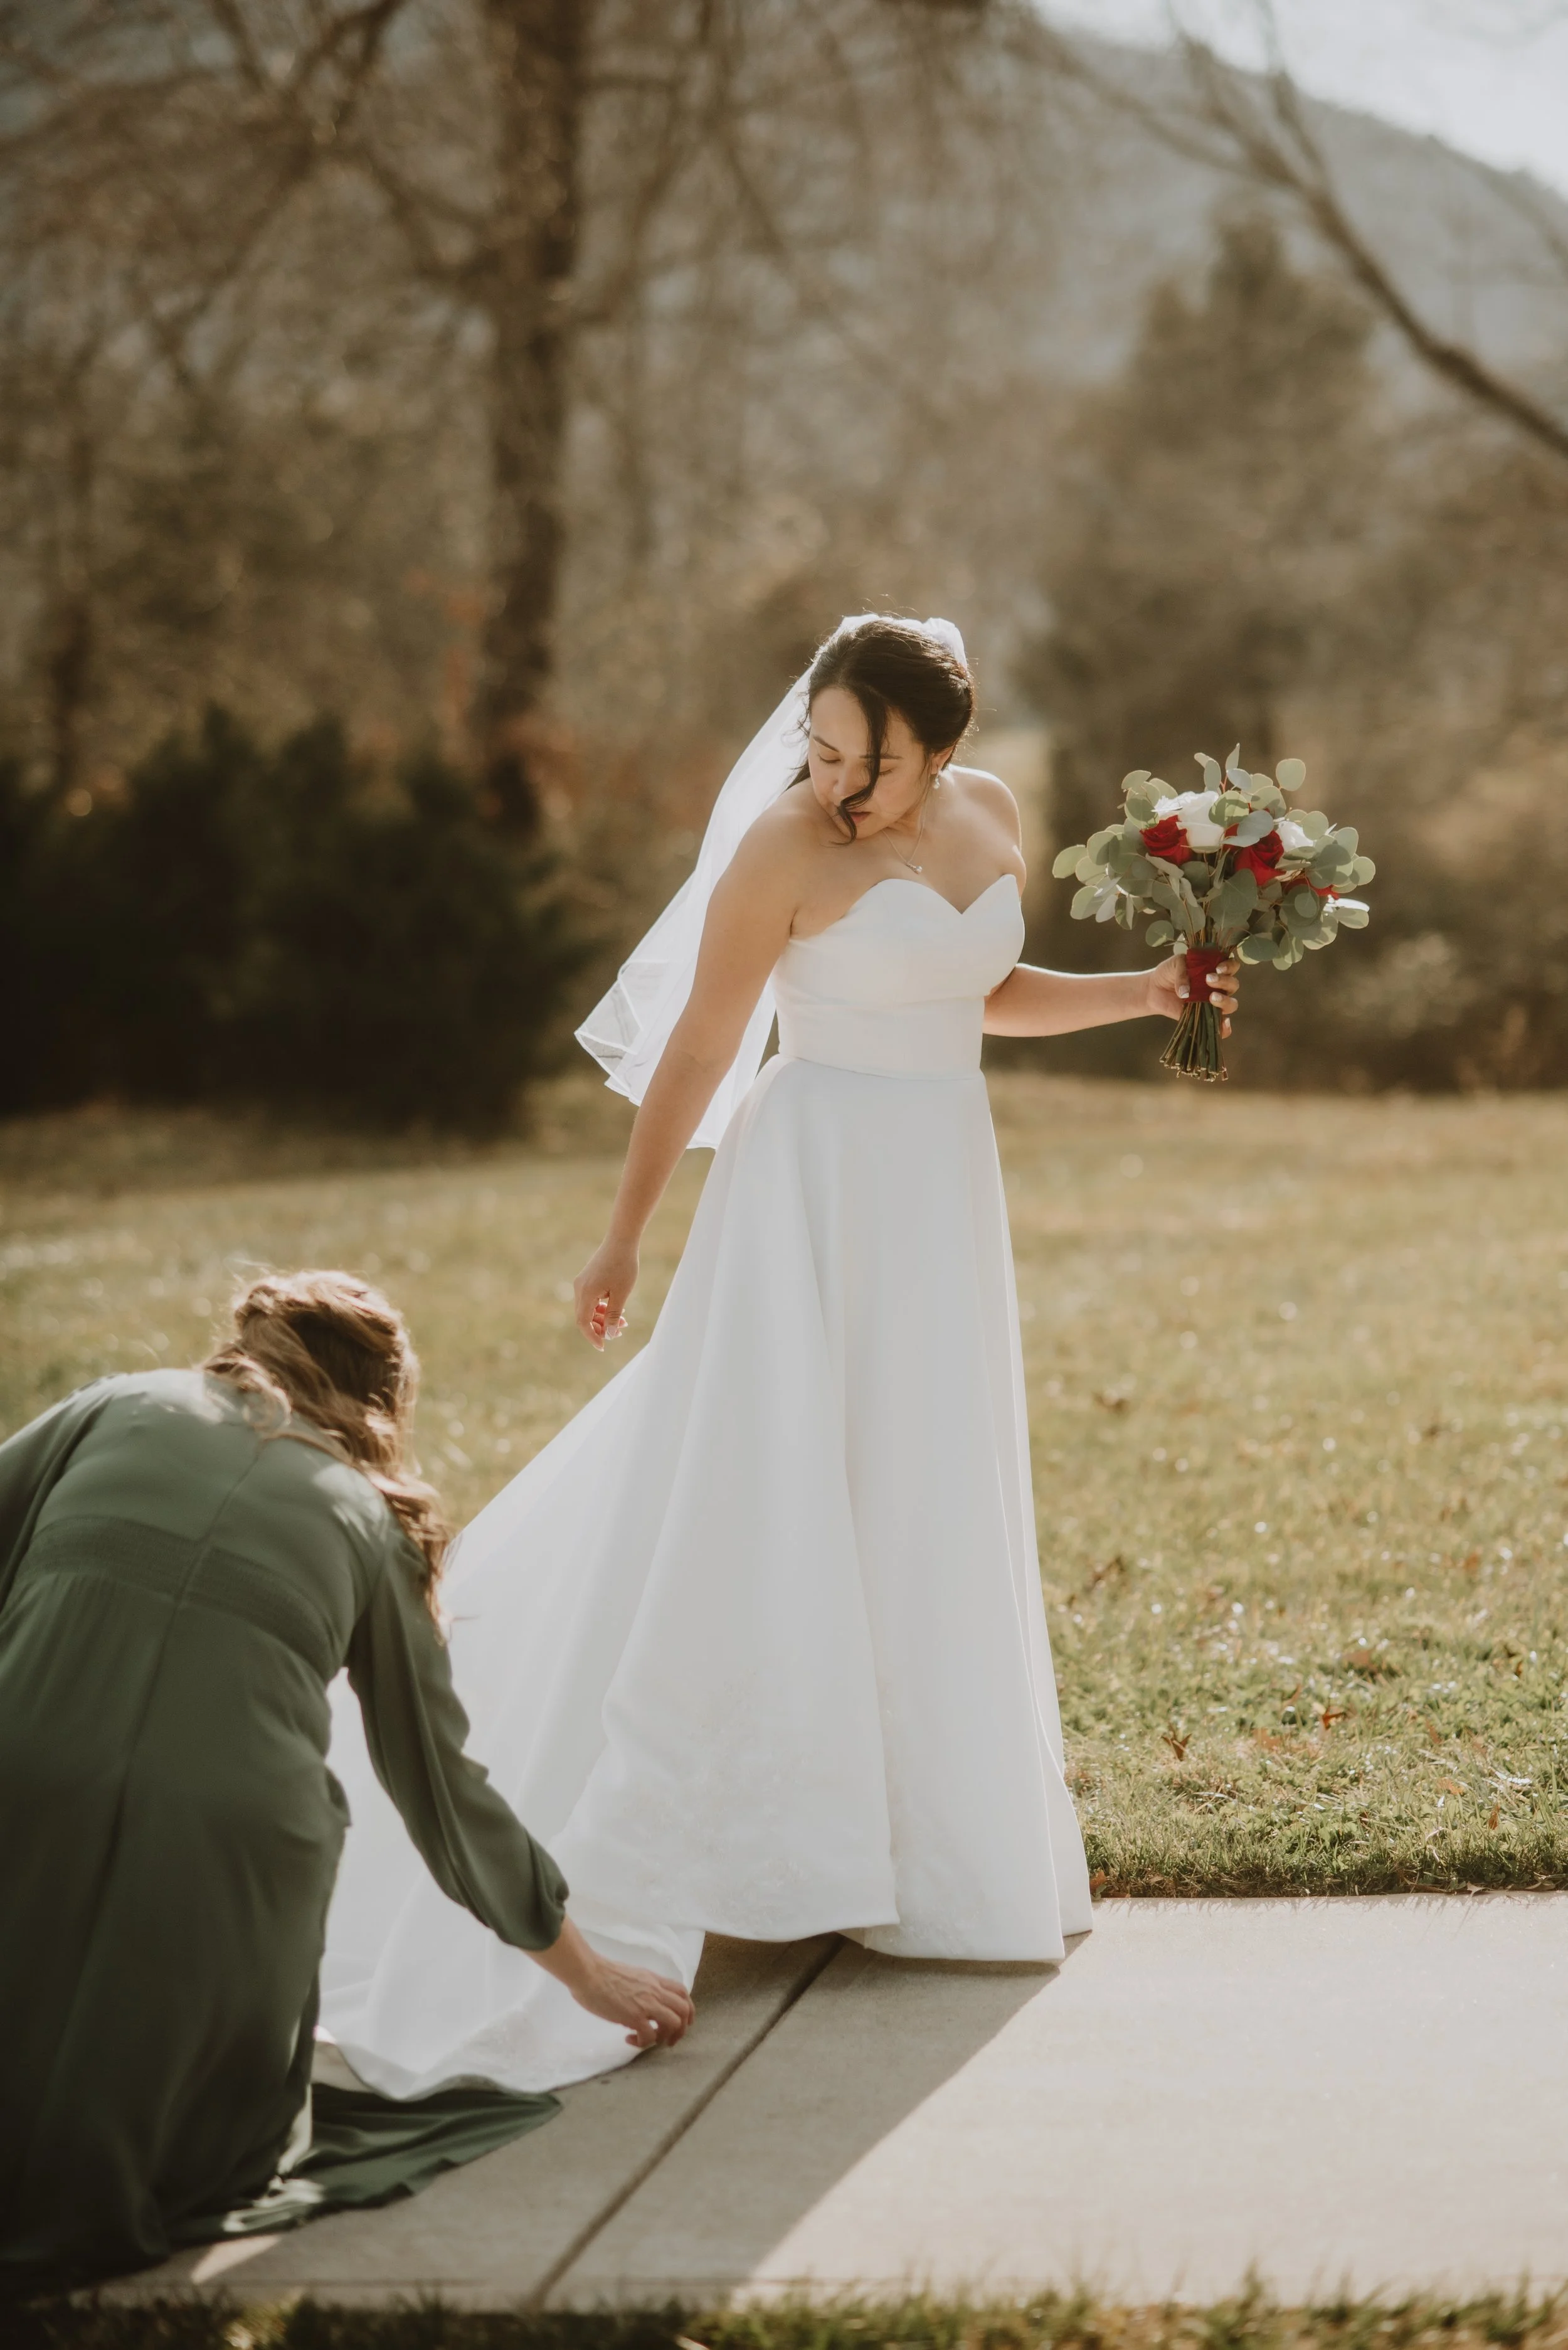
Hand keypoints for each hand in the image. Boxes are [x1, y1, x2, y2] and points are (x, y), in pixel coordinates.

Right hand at [571, 1954, 695, 2050]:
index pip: (682, 1992)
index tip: (682, 2023)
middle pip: (683, 2010)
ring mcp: (646, 2004)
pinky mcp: (634, 2016)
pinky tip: (629, 2039)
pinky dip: (643, 2043)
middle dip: (681, 2029)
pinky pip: (650, 2036)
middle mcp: (655, 1991)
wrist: (589, 1973)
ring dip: (664, 2037)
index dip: (688, 2010)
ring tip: (648, 2041)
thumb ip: (643, 1988)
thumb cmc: (602, 1973)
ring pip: (674, 2023)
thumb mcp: (632, 1976)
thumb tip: (642, 2004)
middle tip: (668, 2040)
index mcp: (654, 1980)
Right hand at [573, 1237, 637, 1349]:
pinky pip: (591, 1299)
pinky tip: (617, 1308)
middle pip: (584, 1317)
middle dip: (600, 1328)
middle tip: (619, 1332)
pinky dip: (602, 1307)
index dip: (592, 1336)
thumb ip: (613, 1316)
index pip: (583, 1323)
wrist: (621, 1240)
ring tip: (623, 1321)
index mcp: (585, 1293)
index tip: (603, 1346)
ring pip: (588, 1308)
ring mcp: (582, 1283)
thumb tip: (608, 1334)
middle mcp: (580, 1288)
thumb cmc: (623, 1266)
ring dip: (603, 1318)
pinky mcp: (588, 1278)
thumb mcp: (621, 1294)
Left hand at [1146, 950, 1240, 1035]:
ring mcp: (1213, 1003)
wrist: (1155, 988)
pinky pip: (1221, 1026)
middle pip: (1233, 985)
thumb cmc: (1169, 973)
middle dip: (1224, 982)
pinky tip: (1224, 1023)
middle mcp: (1218, 986)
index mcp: (1215, 969)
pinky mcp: (1205, 1017)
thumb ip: (1183, 972)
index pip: (1232, 966)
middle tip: (1209, 980)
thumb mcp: (1175, 964)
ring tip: (1211, 997)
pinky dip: (1225, 1027)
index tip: (1217, 968)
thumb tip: (1186, 992)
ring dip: (1225, 1001)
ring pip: (1231, 1004)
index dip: (1230, 966)